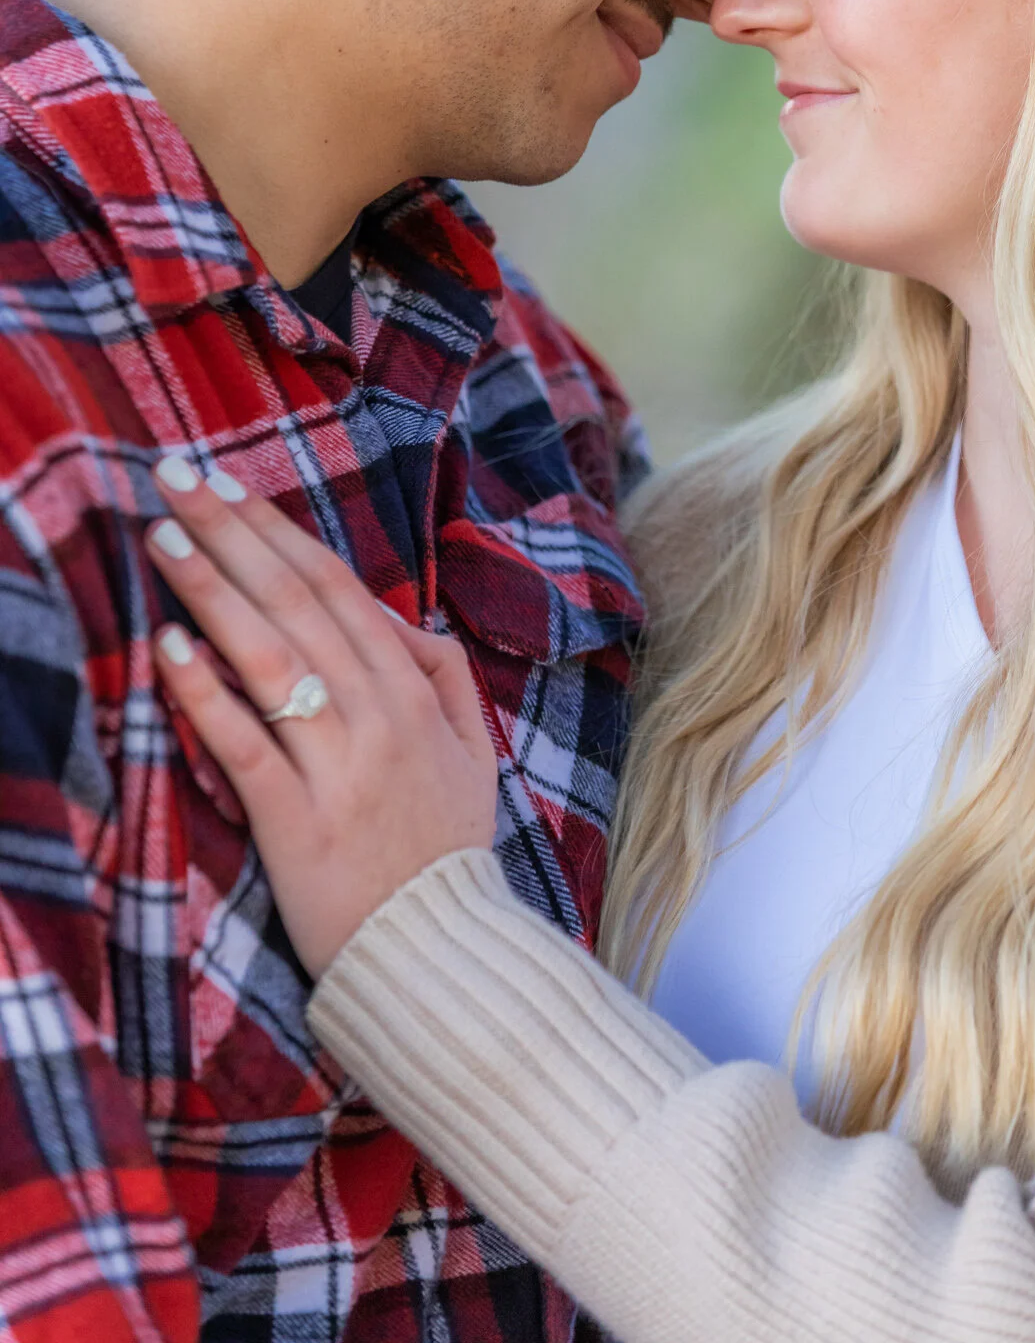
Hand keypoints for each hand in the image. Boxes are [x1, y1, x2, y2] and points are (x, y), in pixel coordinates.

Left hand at [147, 456, 497, 976]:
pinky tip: (169, 647)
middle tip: (174, 476)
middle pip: (296, 603)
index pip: (336, 588)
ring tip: (163, 537)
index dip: (277, 531)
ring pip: (270, 657)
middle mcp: (377, 714)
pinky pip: (246, 744)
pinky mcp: (298, 820)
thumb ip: (443, 674)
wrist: (440, 956)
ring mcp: (339, 765)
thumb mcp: (474, 752)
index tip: (226, 484)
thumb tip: (395, 618)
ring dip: (213, 589)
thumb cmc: (445, 851)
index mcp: (413, 692)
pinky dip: (207, 693)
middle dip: (232, 532)